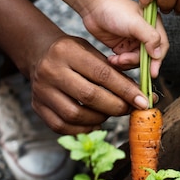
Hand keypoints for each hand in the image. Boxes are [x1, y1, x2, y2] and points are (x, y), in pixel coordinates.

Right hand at [28, 35, 150, 134]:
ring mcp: (42, 90)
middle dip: (115, 106)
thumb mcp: (92, 52)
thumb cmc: (73, 54)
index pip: (102, 74)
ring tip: (110, 113)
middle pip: (89, 96)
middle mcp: (51, 71)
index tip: (142, 101)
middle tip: (128, 109)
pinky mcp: (37, 106)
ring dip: (100, 118)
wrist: (39, 55)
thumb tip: (141, 97)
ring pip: (76, 115)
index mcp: (67, 51)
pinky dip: (83, 128)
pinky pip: (62, 126)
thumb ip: (114, 72)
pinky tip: (95, 122)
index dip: (126, 90)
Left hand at [78, 0, 168, 78]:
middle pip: (148, 57)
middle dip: (135, 61)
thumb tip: (158, 54)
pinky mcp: (122, 47)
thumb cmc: (114, 10)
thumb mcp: (135, 23)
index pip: (161, 46)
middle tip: (123, 59)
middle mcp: (145, 34)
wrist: (92, 8)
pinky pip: (125, 61)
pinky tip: (112, 59)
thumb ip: (150, 37)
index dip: (157, 60)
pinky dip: (119, 63)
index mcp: (153, 25)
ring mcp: (133, 42)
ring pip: (136, 61)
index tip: (152, 73)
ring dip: (126, 63)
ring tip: (115, 59)